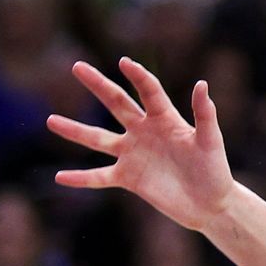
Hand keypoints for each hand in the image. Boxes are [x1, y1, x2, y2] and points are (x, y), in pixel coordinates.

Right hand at [47, 58, 234, 231]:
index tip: (124, 62)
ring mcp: (133, 154)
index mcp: (166, 119)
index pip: (149, 91)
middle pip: (117, 103)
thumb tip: (202, 83)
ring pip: (98, 139)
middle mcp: (144, 132)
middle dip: (98, 84)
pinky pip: (99, 177)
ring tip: (50, 120)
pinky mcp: (128, 178)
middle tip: (77, 66)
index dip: (138, 76)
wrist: (210, 204)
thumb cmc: (215, 170)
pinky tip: (60, 177)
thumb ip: (205, 114)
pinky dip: (81, 178)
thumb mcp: (210, 141)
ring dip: (75, 130)